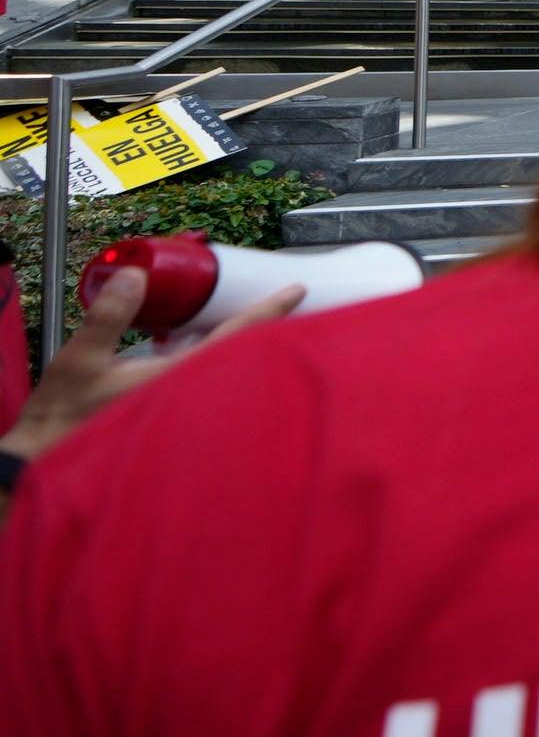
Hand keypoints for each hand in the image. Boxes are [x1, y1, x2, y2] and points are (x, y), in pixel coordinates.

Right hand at [0, 266, 305, 472]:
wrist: (44, 460)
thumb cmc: (62, 415)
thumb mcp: (80, 359)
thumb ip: (109, 317)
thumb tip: (135, 276)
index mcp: (176, 380)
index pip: (235, 339)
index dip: (267, 312)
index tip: (296, 291)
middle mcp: (189, 396)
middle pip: (240, 355)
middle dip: (260, 327)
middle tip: (280, 300)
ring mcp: (181, 406)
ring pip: (222, 368)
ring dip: (233, 342)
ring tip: (238, 315)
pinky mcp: (167, 411)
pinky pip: (201, 379)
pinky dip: (208, 357)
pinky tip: (193, 342)